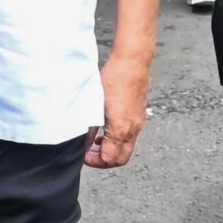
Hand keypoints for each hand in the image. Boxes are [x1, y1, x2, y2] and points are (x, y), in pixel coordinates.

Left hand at [85, 54, 150, 168]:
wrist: (133, 61)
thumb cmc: (114, 77)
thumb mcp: (95, 103)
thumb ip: (90, 125)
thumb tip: (82, 140)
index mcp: (121, 128)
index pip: (109, 159)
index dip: (94, 161)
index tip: (83, 155)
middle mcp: (133, 129)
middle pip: (121, 159)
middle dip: (104, 161)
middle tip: (90, 153)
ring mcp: (138, 123)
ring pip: (126, 148)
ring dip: (111, 150)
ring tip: (96, 142)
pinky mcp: (140, 115)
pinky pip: (131, 137)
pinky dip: (118, 140)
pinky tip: (107, 129)